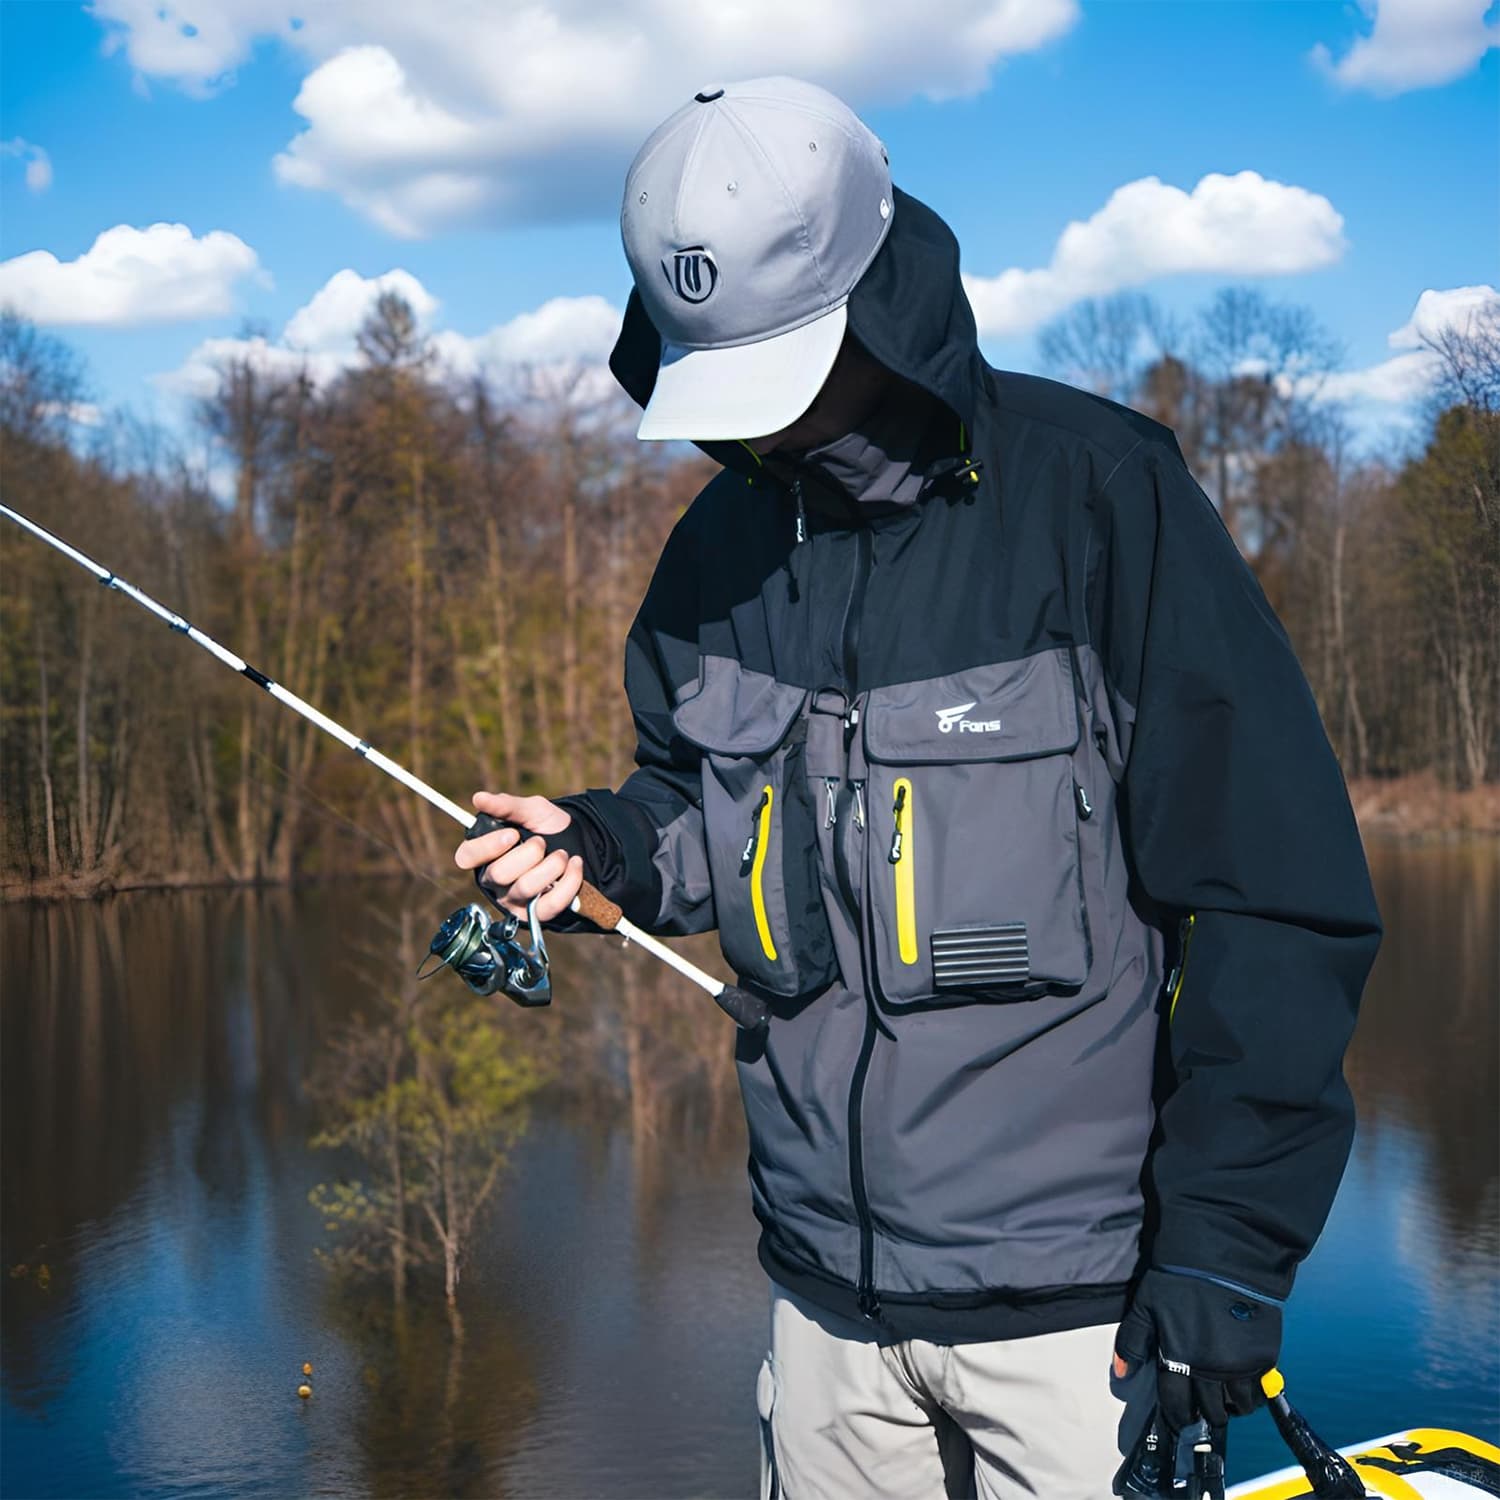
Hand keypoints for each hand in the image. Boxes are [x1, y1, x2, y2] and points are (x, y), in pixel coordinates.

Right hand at [454, 791, 583, 923]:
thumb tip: (478, 798)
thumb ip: (506, 806)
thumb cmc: (548, 827)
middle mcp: (495, 882)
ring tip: (562, 854)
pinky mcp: (537, 915)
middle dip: (529, 853)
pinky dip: (568, 882)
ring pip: (526, 888)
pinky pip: (550, 905)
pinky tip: (574, 865)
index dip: (487, 847)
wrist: (582, 843)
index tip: (512, 835)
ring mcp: (515, 901)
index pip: (466, 856)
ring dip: (552, 865)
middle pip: (499, 874)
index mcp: (486, 854)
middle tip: (542, 842)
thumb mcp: (531, 810)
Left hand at [1114, 1268, 1279, 1431]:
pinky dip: (1254, 1394)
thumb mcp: (1145, 1305)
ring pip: (1239, 1406)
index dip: (1176, 1414)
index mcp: (1179, 1358)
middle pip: (1210, 1411)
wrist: (1224, 1258)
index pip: (1176, 1404)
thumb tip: (1121, 1372)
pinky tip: (1244, 1383)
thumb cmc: (1179, 1279)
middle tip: (1202, 1405)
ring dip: (1231, 1406)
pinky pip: (1261, 1391)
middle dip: (1204, 1413)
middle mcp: (1210, 1369)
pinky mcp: (1264, 1357)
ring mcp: (1240, 1365)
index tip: (1178, 1415)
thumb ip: (1132, 1342)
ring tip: (1224, 1395)